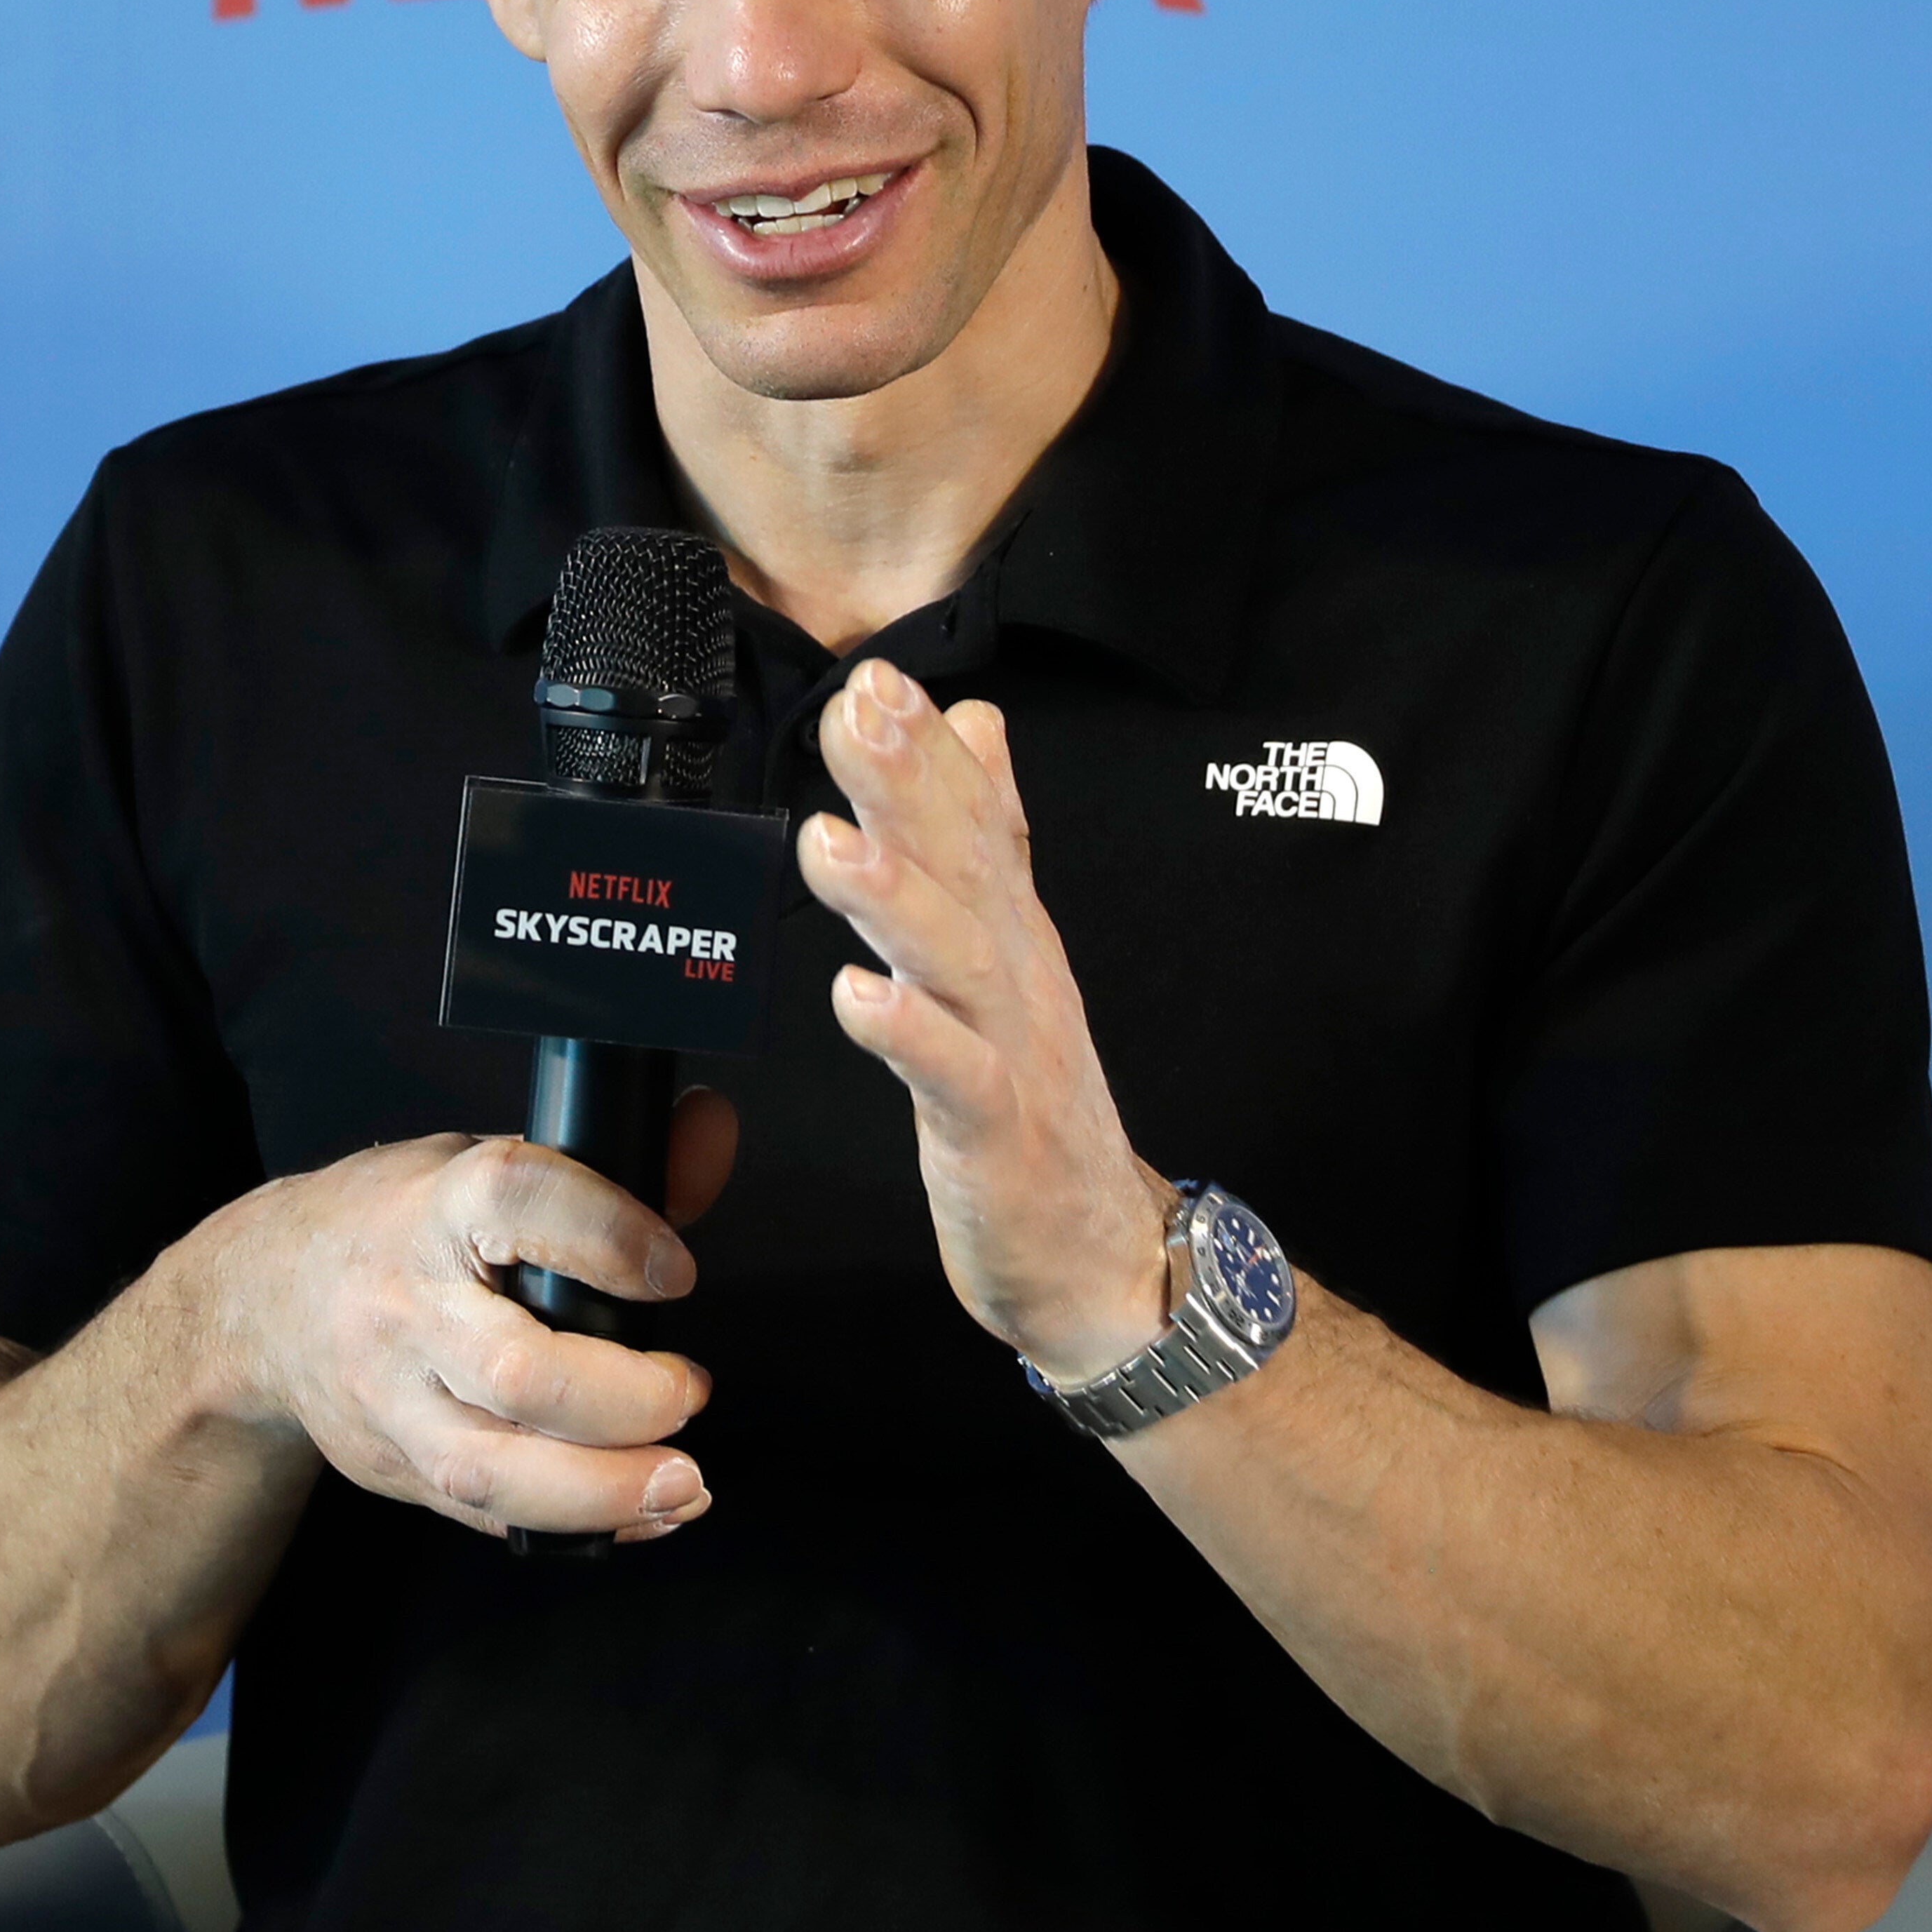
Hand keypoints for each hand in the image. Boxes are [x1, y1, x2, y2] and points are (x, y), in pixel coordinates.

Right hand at [200, 1092, 735, 1540]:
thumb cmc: (397, 1224)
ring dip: (605, 1490)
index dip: (608, 1235)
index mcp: (433, 1209)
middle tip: (690, 1389)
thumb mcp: (483, 1165)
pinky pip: (491, 1515)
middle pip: (516, 1373)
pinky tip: (644, 1512)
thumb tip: (712, 1132)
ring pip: (494, 1469)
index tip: (676, 1272)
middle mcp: (406, 1308)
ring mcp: (393, 1401)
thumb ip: (611, 1163)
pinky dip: (581, 1524)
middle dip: (625, 1399)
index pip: (516, 1203)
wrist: (263, 1304)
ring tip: (683, 1482)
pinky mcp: (396, 1467)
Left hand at [804, 660, 1171, 1380]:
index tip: (876, 676)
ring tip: (830, 842)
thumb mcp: (1011, 957)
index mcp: (1009, 934)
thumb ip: (991, 841)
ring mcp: (1013, 1055)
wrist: (1100, 1255)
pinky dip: (908, 1035)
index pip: (974, 822)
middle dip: (911, 784)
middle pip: (965, 866)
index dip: (927, 749)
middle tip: (859, 709)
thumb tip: (977, 725)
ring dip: (896, 898)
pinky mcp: (997, 1138)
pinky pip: (954, 1080)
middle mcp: (1016, 978)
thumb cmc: (1037, 1106)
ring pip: (957, 960)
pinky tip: (857, 996)